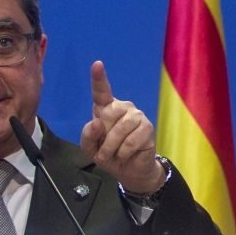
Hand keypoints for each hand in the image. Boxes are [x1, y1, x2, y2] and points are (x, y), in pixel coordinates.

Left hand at [80, 61, 164, 192]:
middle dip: (103, 138)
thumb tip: (96, 122)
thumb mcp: (90, 148)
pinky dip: (124, 152)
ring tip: (114, 155)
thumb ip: (88, 135)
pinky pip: (131, 141)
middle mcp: (122, 107)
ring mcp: (137, 115)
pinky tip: (126, 154)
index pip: (101, 91)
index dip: (98, 77)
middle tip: (104, 150)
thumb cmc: (109, 154)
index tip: (97, 64)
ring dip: (112, 148)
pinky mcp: (147, 127)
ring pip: (119, 130)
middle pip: (106, 116)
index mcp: (106, 108)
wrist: (129, 170)